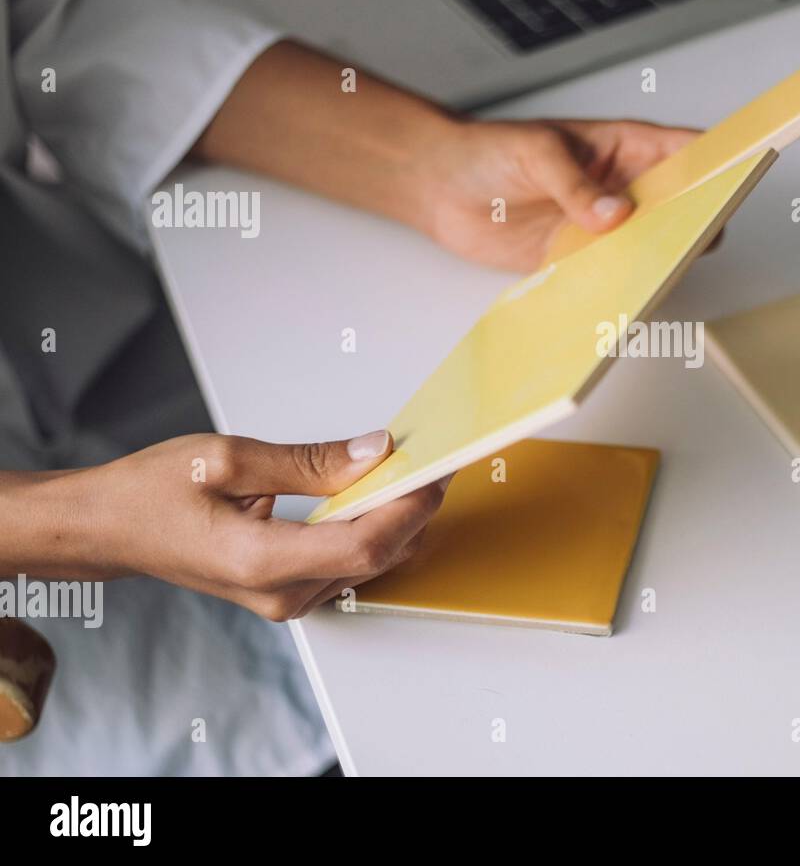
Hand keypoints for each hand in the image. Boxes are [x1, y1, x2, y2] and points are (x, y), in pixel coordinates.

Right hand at [8, 431, 445, 620]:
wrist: (109, 527)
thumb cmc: (152, 491)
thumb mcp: (228, 458)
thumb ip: (309, 460)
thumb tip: (374, 453)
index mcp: (260, 561)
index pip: (365, 544)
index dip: (410, 507)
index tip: (434, 470)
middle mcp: (279, 593)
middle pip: (377, 556)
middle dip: (412, 507)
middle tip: (431, 459)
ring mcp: (284, 600)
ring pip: (369, 563)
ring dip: (395, 518)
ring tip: (406, 470)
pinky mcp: (287, 593)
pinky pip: (348, 565)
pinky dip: (370, 528)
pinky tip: (374, 493)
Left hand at [408, 117, 697, 270]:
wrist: (440, 187)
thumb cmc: (488, 151)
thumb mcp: (536, 154)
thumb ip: (575, 185)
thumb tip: (614, 214)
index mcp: (625, 147)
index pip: (687, 152)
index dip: (718, 165)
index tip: (736, 183)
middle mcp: (623, 188)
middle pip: (681, 207)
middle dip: (695, 225)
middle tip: (696, 244)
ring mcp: (604, 226)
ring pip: (651, 247)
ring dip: (657, 262)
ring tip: (659, 277)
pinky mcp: (578, 259)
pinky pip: (611, 275)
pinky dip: (620, 287)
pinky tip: (621, 298)